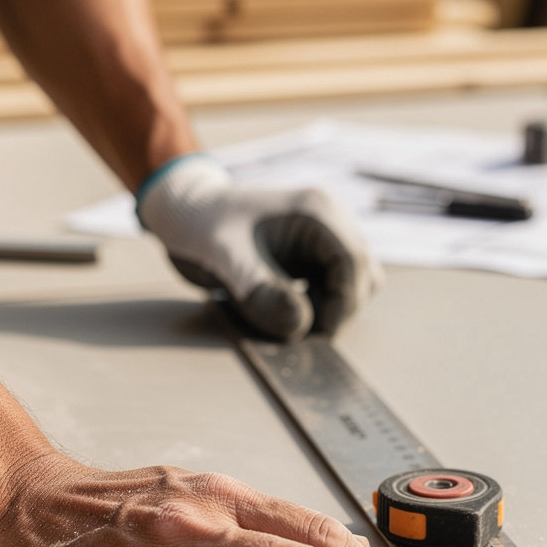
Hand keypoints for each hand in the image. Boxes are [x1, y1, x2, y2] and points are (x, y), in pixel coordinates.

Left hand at [136, 155, 382, 340]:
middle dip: (337, 310)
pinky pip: (334, 285)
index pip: (355, 264)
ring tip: (286, 317)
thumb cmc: (201, 226)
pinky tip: (285, 308)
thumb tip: (300, 324)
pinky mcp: (313, 253)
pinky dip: (319, 305)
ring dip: (330, 309)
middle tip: (296, 332)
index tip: (317, 335)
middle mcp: (329, 219)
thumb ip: (261, 291)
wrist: (185, 212)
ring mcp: (323, 236)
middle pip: (362, 275)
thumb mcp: (226, 260)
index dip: (342, 305)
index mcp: (316, 212)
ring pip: (353, 283)